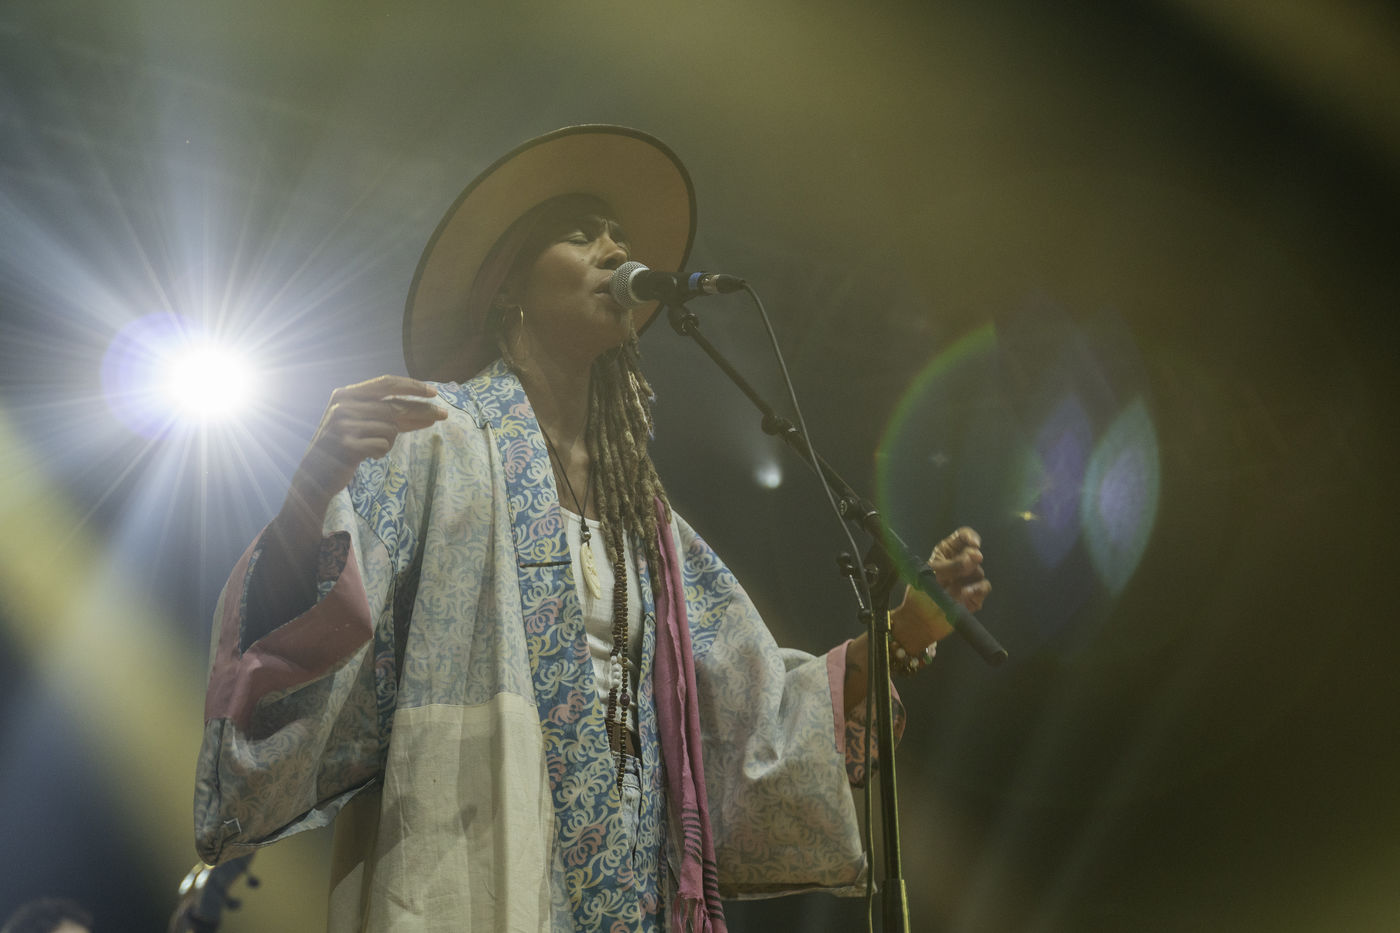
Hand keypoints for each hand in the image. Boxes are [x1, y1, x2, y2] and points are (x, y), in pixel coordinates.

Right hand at [287, 375, 445, 516]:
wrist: (314, 476)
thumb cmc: (342, 447)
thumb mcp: (359, 422)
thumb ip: (386, 413)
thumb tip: (427, 410)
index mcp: (345, 394)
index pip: (386, 383)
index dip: (412, 386)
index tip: (434, 392)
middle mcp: (343, 405)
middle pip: (394, 406)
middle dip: (422, 411)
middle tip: (444, 416)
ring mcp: (344, 425)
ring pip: (391, 428)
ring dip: (388, 441)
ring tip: (371, 447)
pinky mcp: (347, 445)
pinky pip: (383, 446)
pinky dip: (380, 453)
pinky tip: (366, 456)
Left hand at [891, 526, 990, 645]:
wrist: (921, 620)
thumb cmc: (921, 594)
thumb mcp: (932, 575)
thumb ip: (953, 565)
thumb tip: (975, 557)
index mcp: (946, 553)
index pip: (962, 537)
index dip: (970, 536)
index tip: (973, 543)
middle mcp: (960, 563)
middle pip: (974, 553)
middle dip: (971, 557)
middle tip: (968, 562)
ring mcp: (968, 579)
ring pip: (979, 571)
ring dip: (969, 576)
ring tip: (954, 588)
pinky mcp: (975, 594)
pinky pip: (984, 587)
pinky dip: (977, 589)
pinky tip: (965, 594)